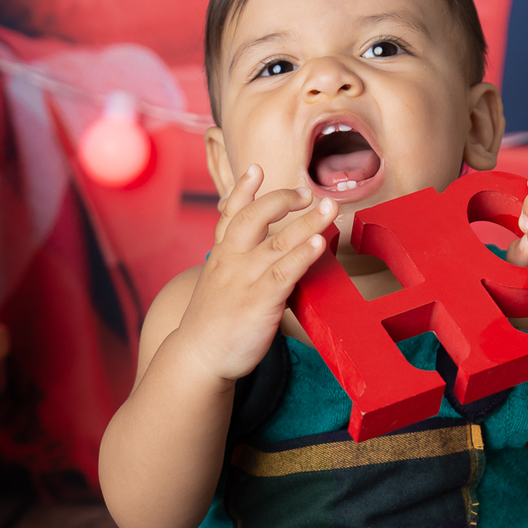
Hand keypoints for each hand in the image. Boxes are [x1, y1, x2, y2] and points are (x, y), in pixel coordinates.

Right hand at [177, 164, 334, 383]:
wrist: (198, 358)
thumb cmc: (213, 325)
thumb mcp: (219, 287)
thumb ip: (239, 267)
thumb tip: (267, 257)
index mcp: (221, 256)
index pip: (230, 214)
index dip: (243, 190)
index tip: (256, 169)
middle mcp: (231, 261)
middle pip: (255, 217)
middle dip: (282, 199)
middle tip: (308, 192)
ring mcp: (244, 280)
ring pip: (277, 241)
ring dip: (306, 221)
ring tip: (329, 206)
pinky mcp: (259, 301)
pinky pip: (285, 272)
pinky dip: (303, 254)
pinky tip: (319, 242)